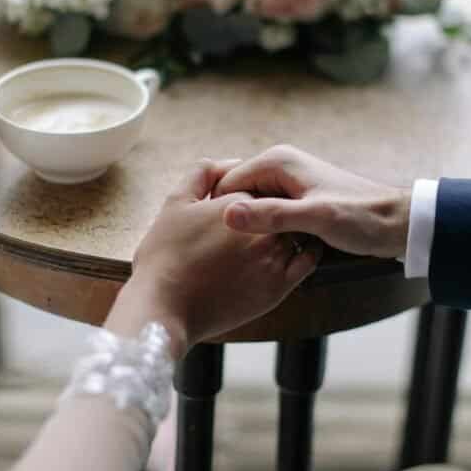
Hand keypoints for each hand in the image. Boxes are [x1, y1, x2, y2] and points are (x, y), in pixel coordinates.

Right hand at [105, 159, 322, 357]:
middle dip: (266, 217)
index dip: (241, 202)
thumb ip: (203, 173)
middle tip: (242, 234)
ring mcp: (275, 255)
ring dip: (288, 231)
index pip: (254, 189)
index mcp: (242, 200)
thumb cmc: (164, 255)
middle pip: (277, 209)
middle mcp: (264, 225)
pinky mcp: (280, 285)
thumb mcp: (176, 202)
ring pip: (295, 232)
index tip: (228, 217)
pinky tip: (290, 254)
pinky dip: (304, 252)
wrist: (164, 308)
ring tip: (265, 243)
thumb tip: (230, 162)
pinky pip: (307, 261)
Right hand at [212, 145, 409, 258]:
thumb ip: (271, 215)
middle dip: (233, 220)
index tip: (217, 242)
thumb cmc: (362, 217)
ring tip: (247, 254)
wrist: (398, 222)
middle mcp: (279, 166)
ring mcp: (287, 183)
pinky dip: (264, 230)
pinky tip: (267, 250)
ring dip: (249, 228)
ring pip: (250, 207)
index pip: (225, 184)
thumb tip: (228, 214)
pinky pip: (267, 214)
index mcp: (277, 161)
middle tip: (230, 252)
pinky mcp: (296, 199)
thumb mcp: (314, 219)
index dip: (218, 212)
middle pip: (236, 195)